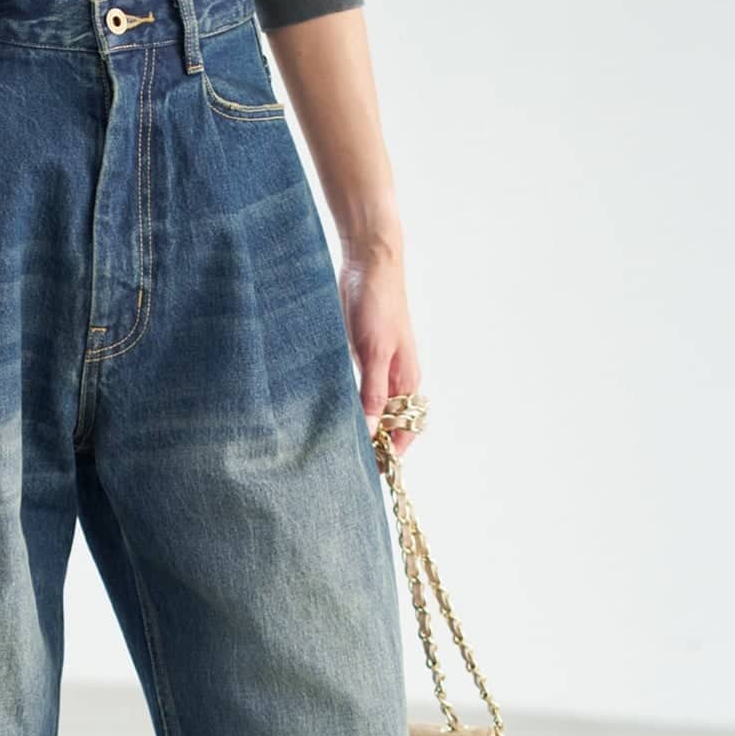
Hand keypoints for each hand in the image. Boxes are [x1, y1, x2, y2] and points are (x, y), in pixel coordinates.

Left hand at [339, 242, 421, 458]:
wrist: (368, 263)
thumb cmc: (378, 304)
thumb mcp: (374, 352)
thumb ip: (372, 393)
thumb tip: (370, 430)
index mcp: (407, 380)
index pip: (405, 429)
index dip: (391, 452)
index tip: (371, 472)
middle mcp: (395, 379)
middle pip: (388, 423)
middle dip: (372, 444)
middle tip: (345, 465)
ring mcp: (377, 368)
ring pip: (370, 408)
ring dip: (358, 426)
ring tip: (334, 447)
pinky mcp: (360, 357)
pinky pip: (355, 390)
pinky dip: (346, 405)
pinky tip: (327, 416)